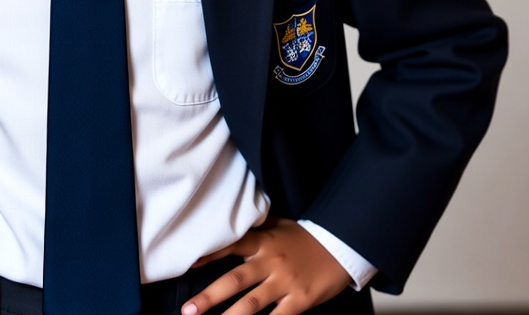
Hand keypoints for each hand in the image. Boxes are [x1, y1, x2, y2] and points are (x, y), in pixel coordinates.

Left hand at [181, 218, 351, 314]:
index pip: (230, 246)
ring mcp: (285, 283)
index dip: (209, 254)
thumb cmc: (305, 237)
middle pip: (235, 280)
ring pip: (252, 304)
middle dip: (210, 297)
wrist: (340, 246)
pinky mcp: (300, 300)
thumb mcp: (279, 225)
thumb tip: (232, 223)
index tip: (188, 263)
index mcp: (263, 242)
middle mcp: (270, 262)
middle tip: (188, 309)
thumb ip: (256, 228)